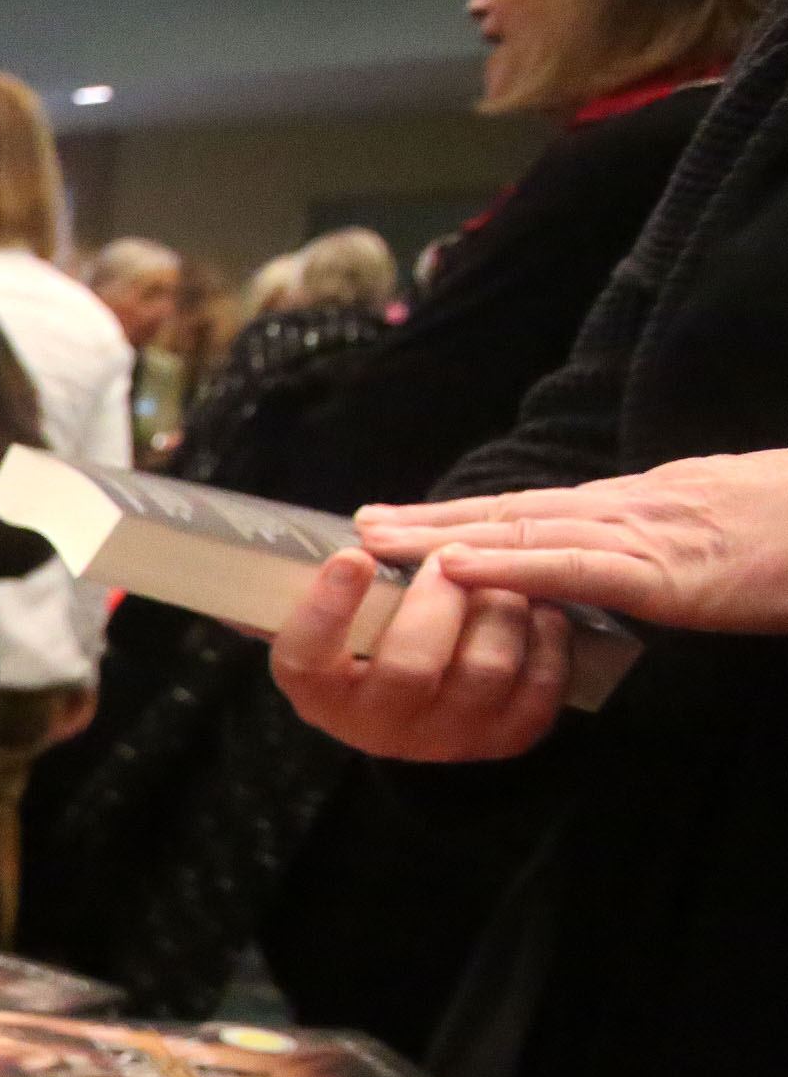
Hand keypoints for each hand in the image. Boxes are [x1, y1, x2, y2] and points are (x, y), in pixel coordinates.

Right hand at [270, 549, 565, 763]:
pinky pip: (539, 686)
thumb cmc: (367, 637)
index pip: (305, 660)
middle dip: (435, 600)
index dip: (327, 610)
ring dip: (499, 609)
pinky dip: (545, 637)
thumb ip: (292, 593)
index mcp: (320, 693)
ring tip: (498, 576)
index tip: (352, 556)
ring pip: (485, 669)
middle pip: (410, 667)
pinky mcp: (508, 738)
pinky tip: (537, 608)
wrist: (429, 700)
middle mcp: (378, 729)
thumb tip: (220, 571)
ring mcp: (448, 739)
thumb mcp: (325, 620)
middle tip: (445, 556)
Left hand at [356, 448, 787, 632]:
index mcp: (638, 505)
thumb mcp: (715, 537)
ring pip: (524, 532)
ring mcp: (643, 534)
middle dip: (431, 522)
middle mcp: (627, 509)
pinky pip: (572, 567)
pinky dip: (508, 566)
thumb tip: (624, 561)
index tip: (403, 521)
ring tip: (379, 541)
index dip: (465, 516)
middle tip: (360, 524)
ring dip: (445, 537)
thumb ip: (660, 547)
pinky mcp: (665, 571)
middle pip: (510, 513)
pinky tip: (455, 567)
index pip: (534, 510)